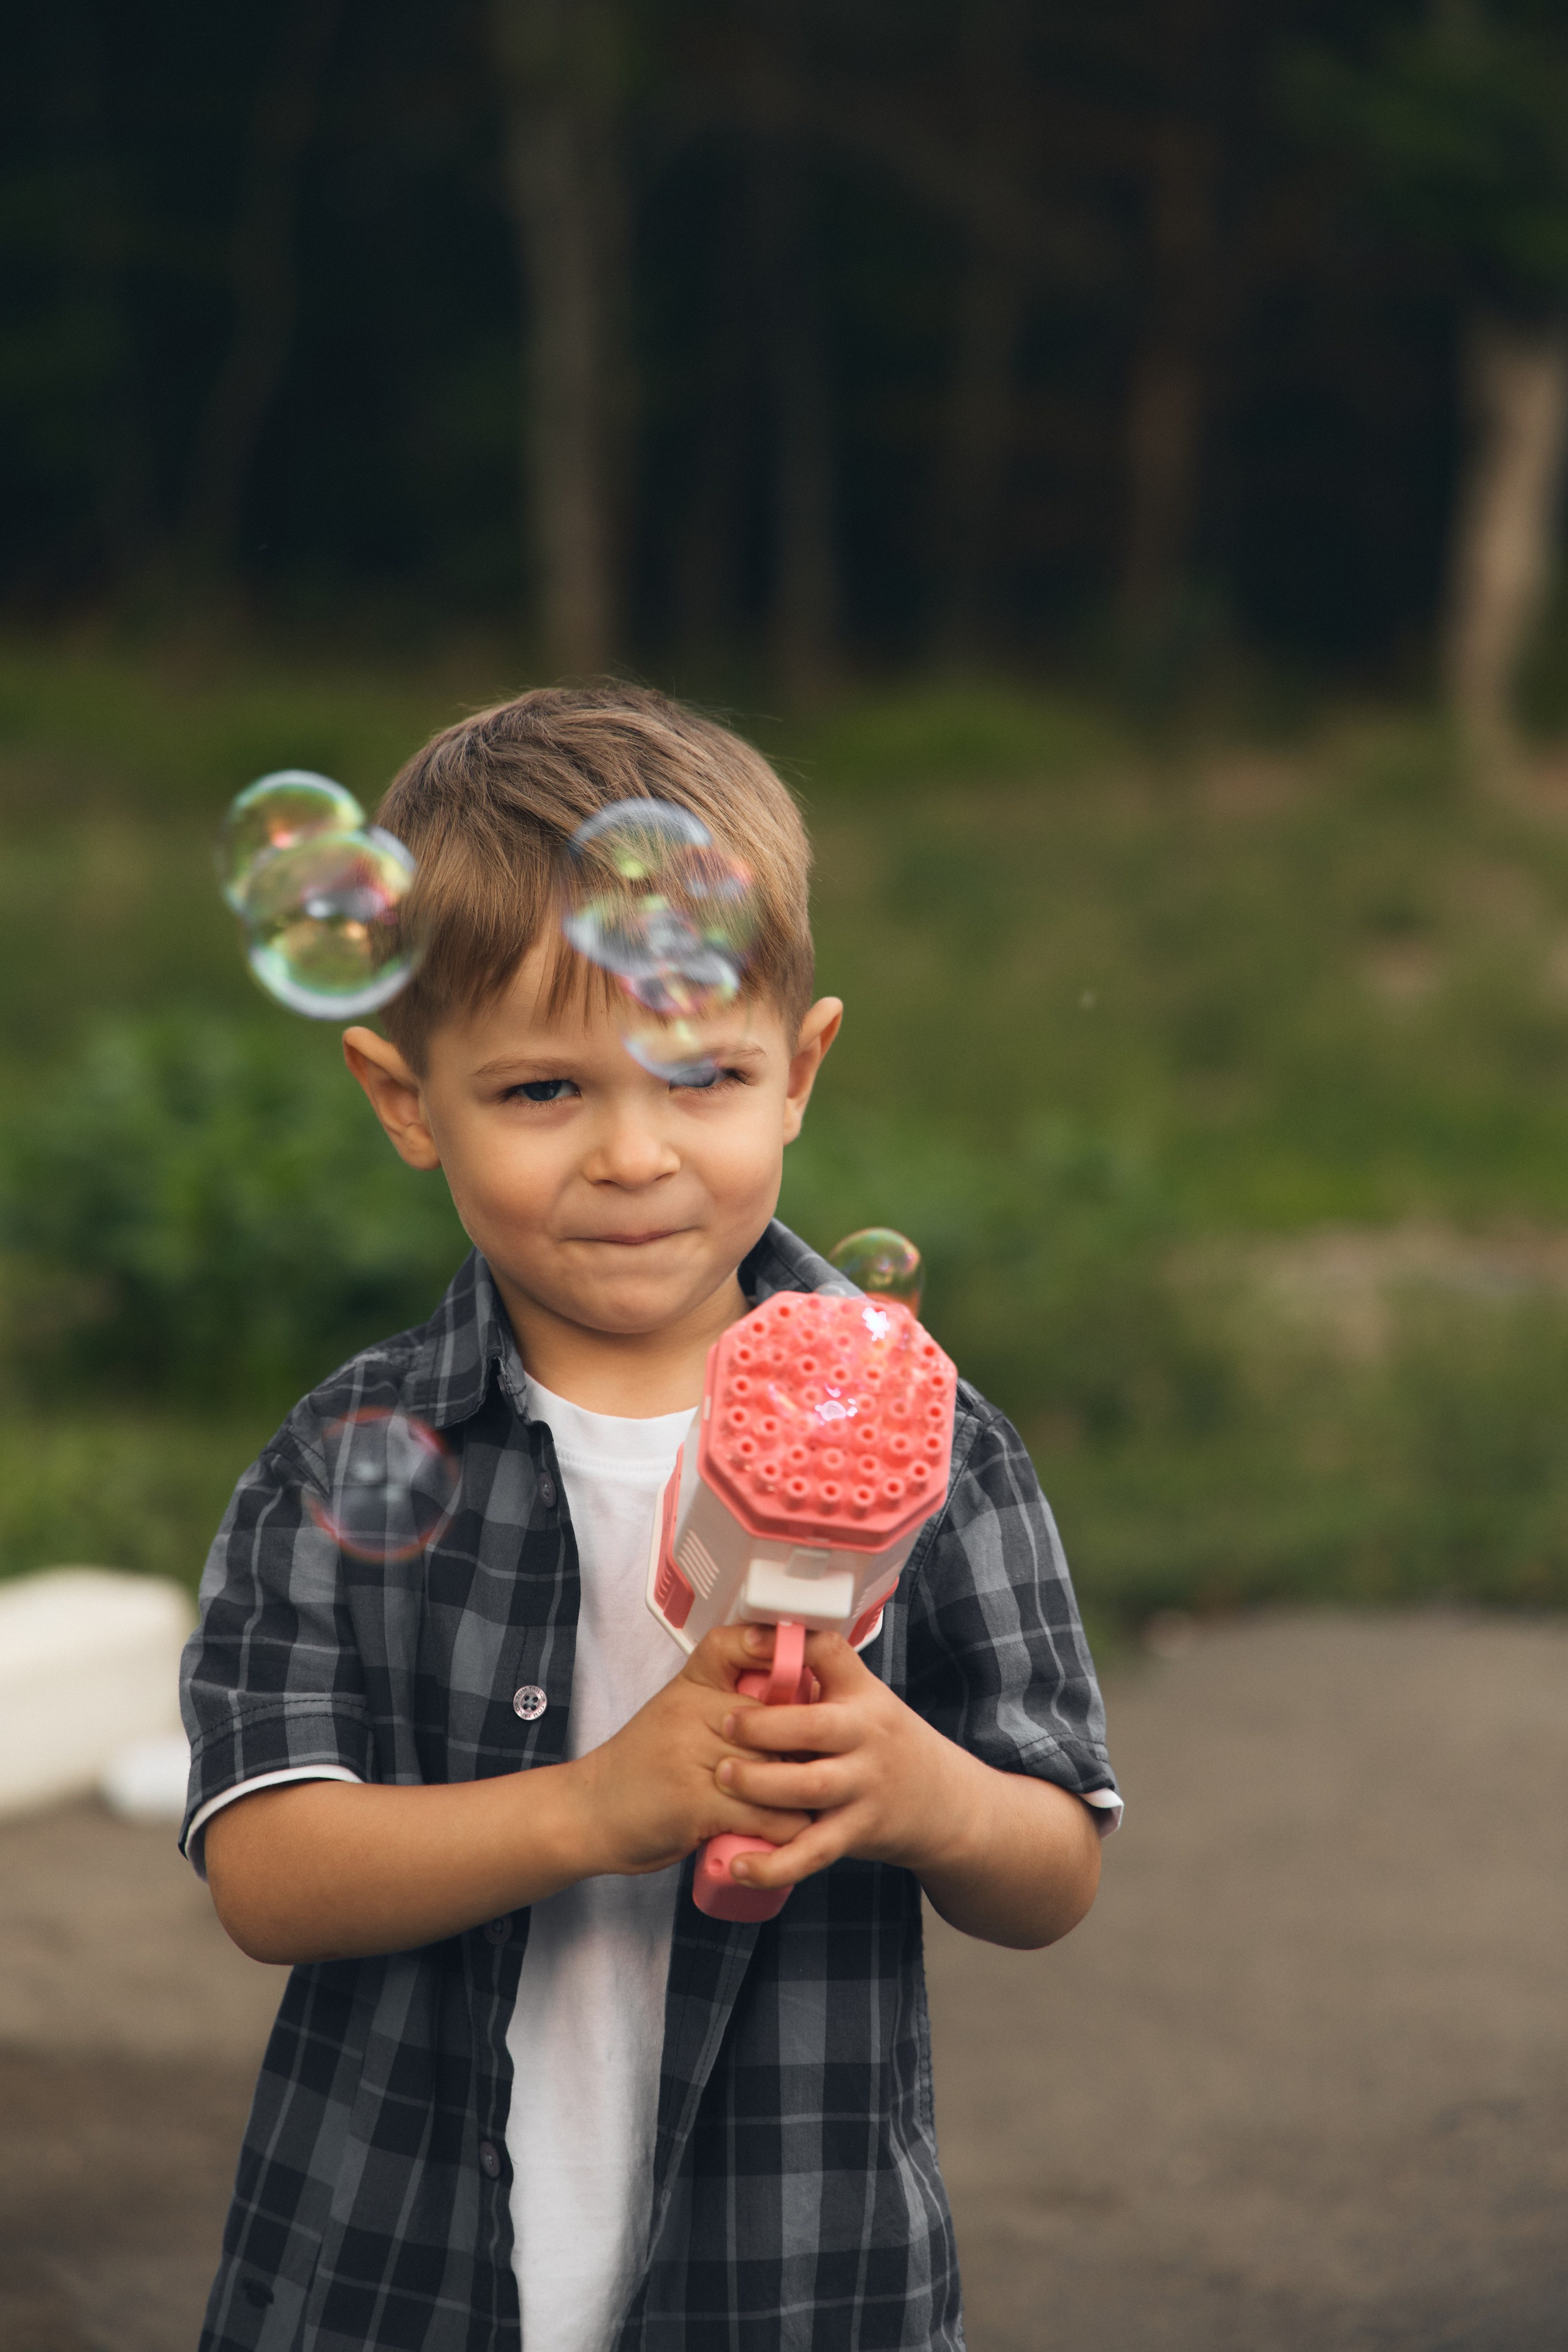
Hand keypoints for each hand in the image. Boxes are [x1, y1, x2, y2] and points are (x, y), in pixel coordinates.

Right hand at [569, 1624, 814, 1877]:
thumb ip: (724, 1701)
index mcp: (690, 1687)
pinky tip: (790, 1834)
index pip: (736, 1647)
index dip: (773, 1648)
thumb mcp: (677, 1712)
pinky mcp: (694, 1803)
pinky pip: (761, 1813)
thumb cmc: (641, 1766)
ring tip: (814, 1804)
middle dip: (803, 1746)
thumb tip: (795, 1699)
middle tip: (824, 1765)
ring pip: (774, 1766)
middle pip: (774, 1719)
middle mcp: (693, 1714)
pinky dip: (783, 1829)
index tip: (803, 1669)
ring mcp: (694, 1758)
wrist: (588, 1811)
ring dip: (801, 1793)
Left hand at [709, 1626, 986, 1890]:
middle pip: (816, 1727)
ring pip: (810, 1787)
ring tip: (722, 1777)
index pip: (831, 1654)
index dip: (792, 1644)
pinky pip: (812, 1852)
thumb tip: (754, 1648)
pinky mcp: (857, 1833)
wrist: (944, 1802)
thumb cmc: (886, 1744)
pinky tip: (739, 1866)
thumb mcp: (866, 1700)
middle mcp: (866, 1738)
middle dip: (766, 1726)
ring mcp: (864, 1787)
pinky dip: (775, 1863)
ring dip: (762, 1785)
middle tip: (725, 1723)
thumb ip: (820, 1680)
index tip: (750, 1640)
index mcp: (863, 1696)